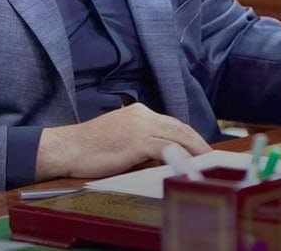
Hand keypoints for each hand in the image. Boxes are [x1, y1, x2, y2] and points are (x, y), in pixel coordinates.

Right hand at [35, 103, 211, 179]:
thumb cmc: (90, 148)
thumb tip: (162, 157)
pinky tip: (189, 167)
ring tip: (208, 163)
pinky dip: (182, 158)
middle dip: (199, 143)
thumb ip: (141, 143)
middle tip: (213, 157)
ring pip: (179, 136)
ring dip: (196, 151)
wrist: (67, 147)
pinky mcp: (137, 141)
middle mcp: (143, 114)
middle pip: (181, 128)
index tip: (201, 148)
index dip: (190, 136)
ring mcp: (141, 126)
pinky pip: (168, 149)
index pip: (173, 123)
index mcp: (139, 112)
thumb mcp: (120, 139)